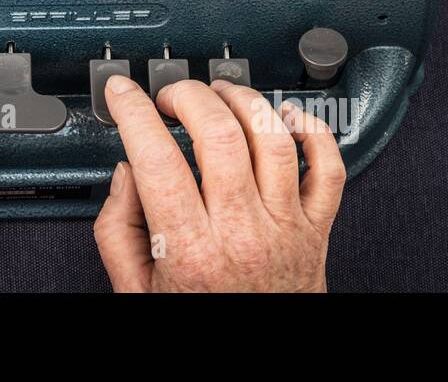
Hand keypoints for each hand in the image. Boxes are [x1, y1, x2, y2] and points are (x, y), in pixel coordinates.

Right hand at [93, 76, 345, 291]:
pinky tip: (285, 118)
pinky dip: (313, 131)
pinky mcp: (317, 227)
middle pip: (220, 134)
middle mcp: (240, 231)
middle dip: (188, 96)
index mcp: (189, 248)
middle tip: (170, 96)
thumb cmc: (199, 316)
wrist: (254, 364)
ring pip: (273, 138)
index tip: (123, 93)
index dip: (134, 112)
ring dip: (243, 100)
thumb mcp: (136, 288)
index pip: (158, 158)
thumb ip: (118, 228)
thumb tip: (126, 172)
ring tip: (220, 95)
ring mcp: (284, 225)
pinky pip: (329, 167)